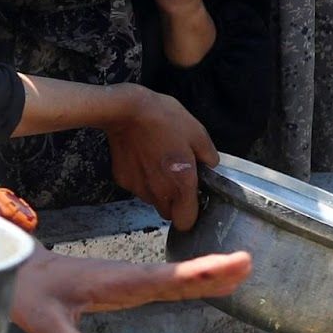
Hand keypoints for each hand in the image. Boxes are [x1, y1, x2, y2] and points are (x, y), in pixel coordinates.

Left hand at [11, 246, 250, 332]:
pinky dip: (189, 281)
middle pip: (175, 276)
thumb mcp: (44, 325)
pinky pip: (163, 283)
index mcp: (112, 282)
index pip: (160, 279)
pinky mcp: (124, 285)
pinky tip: (210, 284)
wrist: (16, 267)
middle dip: (211, 270)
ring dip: (206, 274)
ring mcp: (126, 279)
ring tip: (242, 270)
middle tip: (249, 263)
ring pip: (172, 277)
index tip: (230, 263)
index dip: (196, 273)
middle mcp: (125, 277)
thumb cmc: (28, 292)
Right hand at [100, 84, 217, 228]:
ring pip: (152, 200)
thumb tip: (210, 165)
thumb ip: (209, 155)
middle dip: (174, 202)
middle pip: (168, 213)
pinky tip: (142, 159)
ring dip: (157, 190)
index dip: (191, 215)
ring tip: (158, 164)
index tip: (193, 202)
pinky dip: (141, 179)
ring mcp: (138, 187)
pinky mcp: (122, 179)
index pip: (186, 222)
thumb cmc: (164, 119)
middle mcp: (159, 191)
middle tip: (177, 179)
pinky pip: (137, 186)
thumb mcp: (197, 133)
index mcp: (181, 183)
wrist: (126, 110)